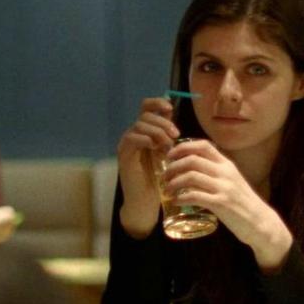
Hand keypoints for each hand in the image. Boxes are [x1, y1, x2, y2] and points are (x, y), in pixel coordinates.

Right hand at [116, 97, 179, 237]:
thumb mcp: (169, 154)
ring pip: (140, 124)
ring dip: (157, 131)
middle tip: (176, 135)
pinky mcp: (124, 153)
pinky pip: (132, 138)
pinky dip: (146, 139)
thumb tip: (180, 125)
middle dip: (163, 122)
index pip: (146, 106)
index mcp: (146, 131)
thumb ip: (171, 138)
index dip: (157, 103)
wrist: (146, 201)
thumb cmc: (160, 178)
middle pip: (145, 114)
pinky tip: (156, 149)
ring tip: (168, 145)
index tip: (170, 108)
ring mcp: (127, 143)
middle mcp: (134, 133)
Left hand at [163, 140, 292, 271]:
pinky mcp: (221, 204)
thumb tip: (191, 169)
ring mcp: (224, 188)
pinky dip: (181, 197)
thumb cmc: (243, 203)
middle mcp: (225, 173)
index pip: (203, 146)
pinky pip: (195, 196)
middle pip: (193, 160)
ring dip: (174, 182)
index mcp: (227, 164)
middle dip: (173, 166)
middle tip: (164, 176)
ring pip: (191, 177)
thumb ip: (216, 173)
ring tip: (167, 189)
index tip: (170, 156)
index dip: (183, 148)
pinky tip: (175, 201)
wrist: (260, 222)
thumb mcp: (232, 181)